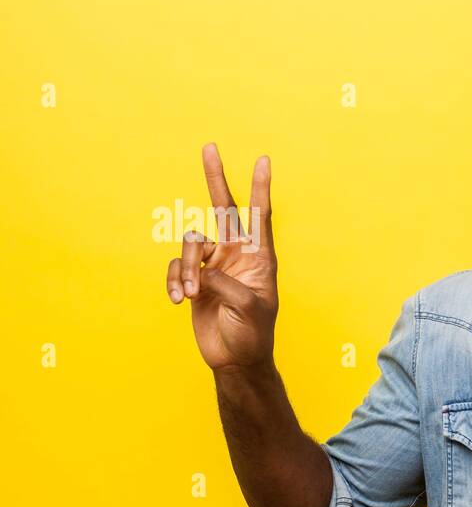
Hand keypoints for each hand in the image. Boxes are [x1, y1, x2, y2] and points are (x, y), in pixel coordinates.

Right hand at [166, 144, 278, 370]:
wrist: (235, 359)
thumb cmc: (252, 334)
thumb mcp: (248, 308)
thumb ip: (226, 283)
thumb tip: (200, 269)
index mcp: (259, 257)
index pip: (259, 216)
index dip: (260, 189)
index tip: (263, 161)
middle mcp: (236, 255)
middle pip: (223, 209)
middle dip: (216, 179)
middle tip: (211, 147)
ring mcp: (213, 265)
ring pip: (190, 243)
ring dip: (185, 267)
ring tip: (190, 294)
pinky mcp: (192, 279)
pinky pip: (175, 267)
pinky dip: (173, 281)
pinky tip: (177, 299)